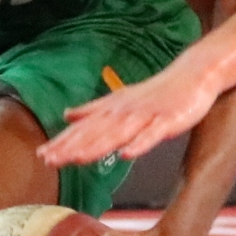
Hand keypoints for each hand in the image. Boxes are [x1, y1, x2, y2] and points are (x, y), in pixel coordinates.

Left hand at [42, 55, 217, 168]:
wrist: (193, 75)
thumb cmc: (156, 91)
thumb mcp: (120, 100)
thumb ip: (93, 109)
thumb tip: (67, 115)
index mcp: (112, 109)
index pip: (83, 129)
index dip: (63, 142)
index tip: (42, 155)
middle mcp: (124, 112)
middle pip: (94, 132)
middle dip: (71, 147)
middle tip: (48, 160)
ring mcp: (146, 116)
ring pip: (117, 133)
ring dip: (96, 146)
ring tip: (76, 159)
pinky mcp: (167, 121)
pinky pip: (151, 135)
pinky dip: (138, 145)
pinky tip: (126, 155)